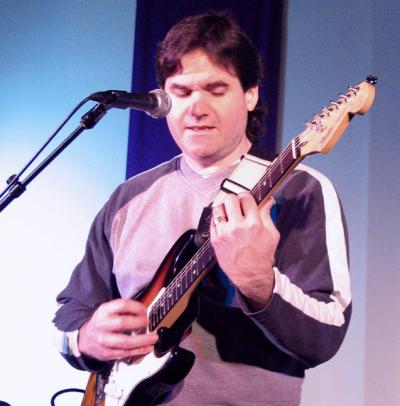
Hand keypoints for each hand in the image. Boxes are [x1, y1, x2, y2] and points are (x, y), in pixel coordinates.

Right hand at [78, 298, 158, 361]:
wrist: (84, 339)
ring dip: (142, 340)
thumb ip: (123, 309)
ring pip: (125, 342)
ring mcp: (103, 341)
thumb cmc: (101, 323)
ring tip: (153, 338)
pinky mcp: (106, 354)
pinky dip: (138, 351)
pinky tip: (147, 348)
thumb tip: (144, 311)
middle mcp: (102, 325)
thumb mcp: (108, 310)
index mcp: (104, 311)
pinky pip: (125, 353)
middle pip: (123, 323)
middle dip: (139, 323)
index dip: (137, 307)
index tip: (145, 310)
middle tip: (148, 322)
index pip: (122, 305)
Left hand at [210, 192, 279, 309]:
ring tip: (228, 212)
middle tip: (237, 205)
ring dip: (223, 207)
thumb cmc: (262, 255)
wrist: (251, 275)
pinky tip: (223, 222)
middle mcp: (237, 227)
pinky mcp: (215, 239)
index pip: (245, 197)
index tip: (246, 199)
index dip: (246, 196)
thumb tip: (268, 200)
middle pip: (230, 199)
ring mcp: (224, 233)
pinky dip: (217, 218)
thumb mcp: (272, 234)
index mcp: (254, 224)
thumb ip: (268, 215)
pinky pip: (212, 221)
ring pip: (218, 208)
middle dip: (234, 200)